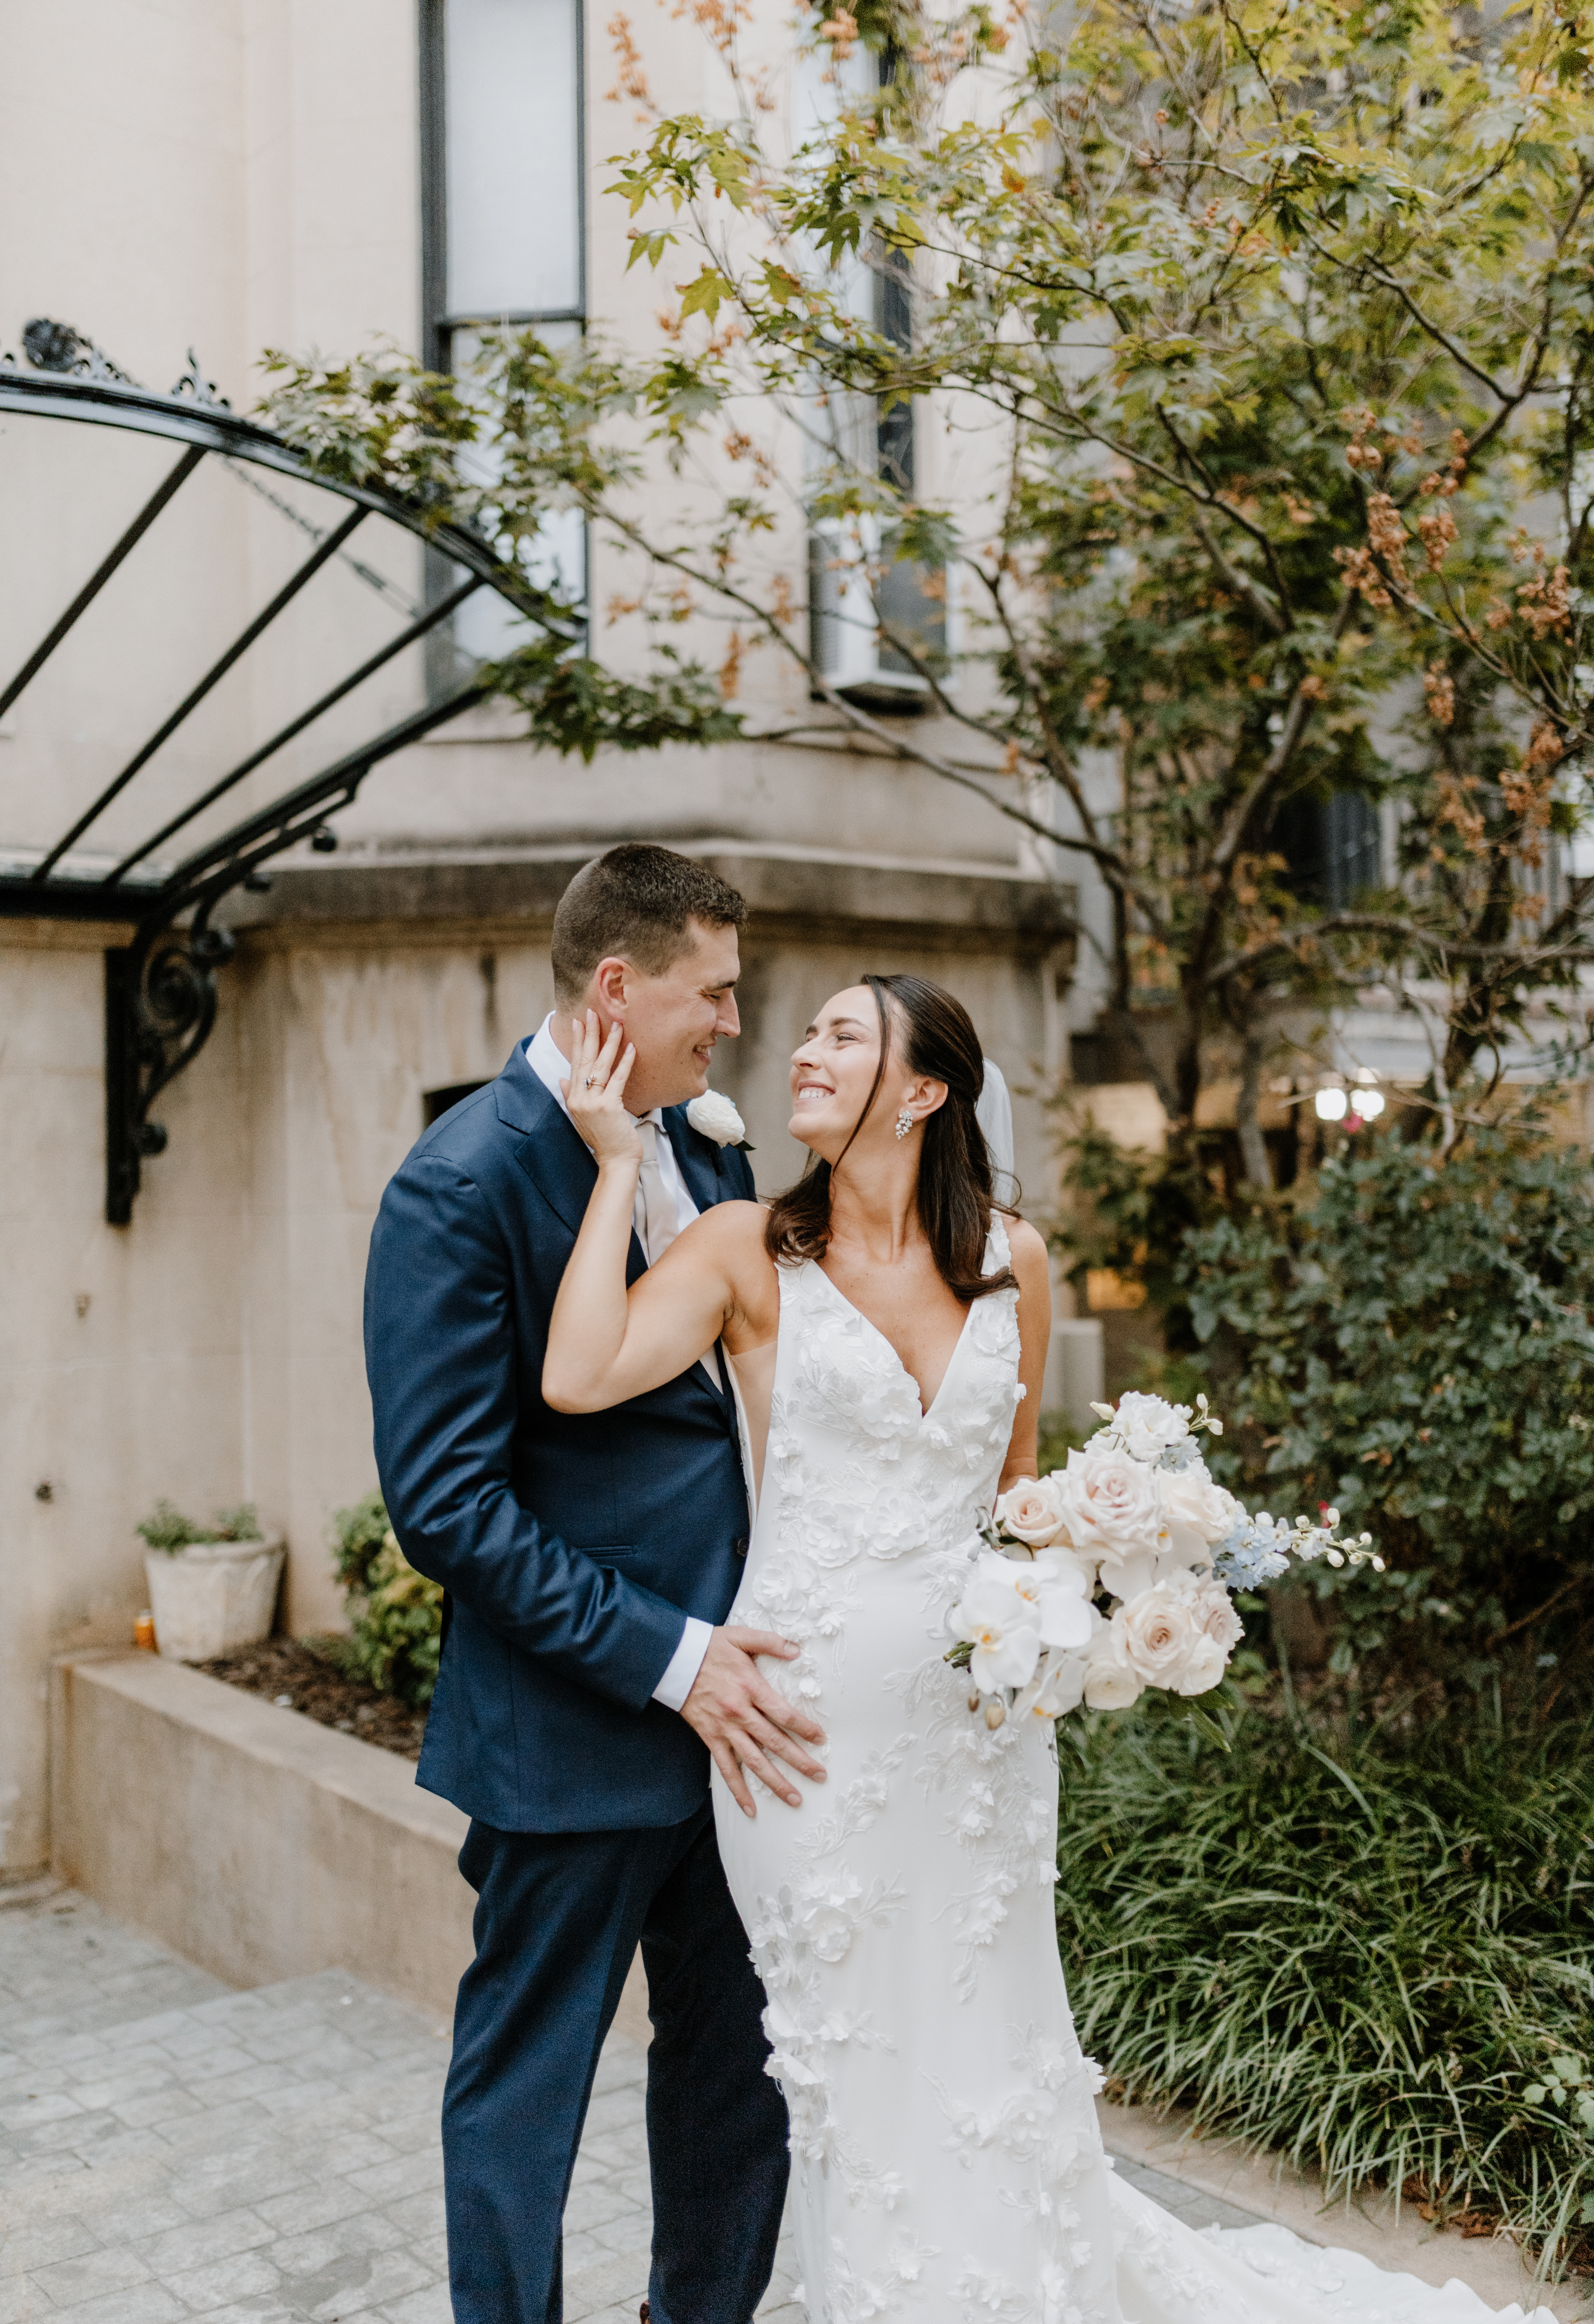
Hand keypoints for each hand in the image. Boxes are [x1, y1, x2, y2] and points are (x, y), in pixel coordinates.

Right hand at [562, 1012, 642, 1164]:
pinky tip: (632, 1048)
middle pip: (585, 1060)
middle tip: (594, 1013)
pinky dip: (625, 1063)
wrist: (614, 1160)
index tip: (579, 1022)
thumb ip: (570, 1096)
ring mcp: (592, 1103)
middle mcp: (579, 1099)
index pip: (575, 1064)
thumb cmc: (603, 1138)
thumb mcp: (581, 1117)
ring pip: (601, 1066)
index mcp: (573, 1098)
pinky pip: (617, 1079)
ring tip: (617, 1024)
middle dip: (590, 1034)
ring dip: (609, 1043)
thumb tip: (561, 1079)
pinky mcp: (608, 1107)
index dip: (577, 1042)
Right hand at [679, 1626, 826, 1816]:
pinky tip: (751, 1809)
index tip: (821, 1739)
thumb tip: (797, 1650)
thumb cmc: (709, 1647)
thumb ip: (770, 1642)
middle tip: (820, 1776)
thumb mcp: (740, 1637)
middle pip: (775, 1742)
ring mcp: (724, 1729)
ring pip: (754, 1761)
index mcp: (750, 1687)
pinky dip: (738, 1790)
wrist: (673, 1660)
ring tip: (795, 1799)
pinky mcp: (710, 1738)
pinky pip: (726, 1769)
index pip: (783, 1714)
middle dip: (800, 1761)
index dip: (804, 1728)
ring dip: (775, 1782)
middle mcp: (739, 1713)